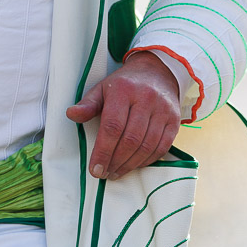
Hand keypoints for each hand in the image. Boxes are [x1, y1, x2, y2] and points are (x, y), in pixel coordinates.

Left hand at [66, 51, 181, 179]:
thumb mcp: (102, 89)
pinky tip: (134, 165)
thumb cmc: (124, 85)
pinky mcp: (174, 120)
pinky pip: (162, 146)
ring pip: (146, 146)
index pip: (112, 126)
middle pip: (130, 139)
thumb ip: (87, 104)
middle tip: (104, 173)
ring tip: (116, 172)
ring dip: (130, 164)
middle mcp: (146, 98)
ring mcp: (163, 109)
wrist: (157, 72)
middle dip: (115, 161)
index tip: (95, 168)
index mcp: (123, 90)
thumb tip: (71, 114)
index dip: (103, 151)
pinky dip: (147, 160)